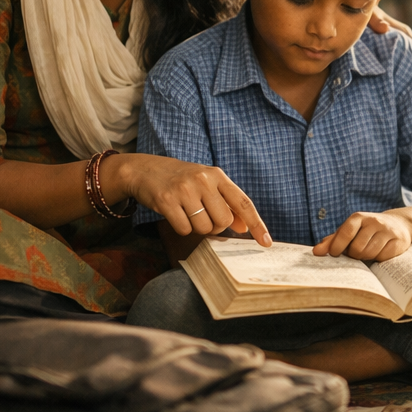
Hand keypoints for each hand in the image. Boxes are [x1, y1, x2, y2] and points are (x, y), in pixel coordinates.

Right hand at [109, 154, 269, 245]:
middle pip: (223, 221)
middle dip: (215, 226)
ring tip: (187, 211)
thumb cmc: (182, 179)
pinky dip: (181, 228)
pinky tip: (175, 213)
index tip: (266, 242)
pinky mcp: (166, 200)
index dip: (257, 224)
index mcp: (217, 175)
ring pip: (204, 228)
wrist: (145, 169)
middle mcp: (203, 180)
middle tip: (202, 215)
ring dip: (197, 227)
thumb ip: (227, 202)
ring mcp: (184, 190)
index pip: (243, 203)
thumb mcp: (207, 184)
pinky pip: (184, 229)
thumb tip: (245, 227)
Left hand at [314, 211, 411, 260]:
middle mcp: (374, 221)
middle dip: (354, 255)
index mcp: (358, 217)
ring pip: (370, 253)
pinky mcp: (399, 241)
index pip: (345, 233)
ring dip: (366, 258)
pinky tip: (380, 252)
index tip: (335, 254)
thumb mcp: (350, 231)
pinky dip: (379, 258)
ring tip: (368, 252)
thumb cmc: (366, 230)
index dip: (337, 247)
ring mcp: (388, 230)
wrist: (398, 224)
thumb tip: (316, 252)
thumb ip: (332, 241)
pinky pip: (383, 256)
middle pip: (357, 248)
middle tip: (356, 253)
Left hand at [367, 8, 411, 77]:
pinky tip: (410, 75)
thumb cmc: (366, 13)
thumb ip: (376, 21)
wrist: (361, 9)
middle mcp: (405, 36)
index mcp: (403, 32)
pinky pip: (406, 56)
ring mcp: (400, 41)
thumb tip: (386, 28)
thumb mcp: (370, 16)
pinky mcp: (394, 44)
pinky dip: (411, 65)